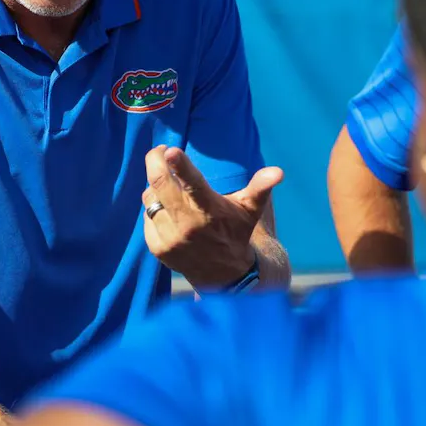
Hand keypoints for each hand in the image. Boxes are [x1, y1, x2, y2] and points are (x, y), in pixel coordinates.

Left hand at [141, 145, 283, 288]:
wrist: (224, 275)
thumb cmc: (236, 231)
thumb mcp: (250, 210)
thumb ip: (261, 188)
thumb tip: (278, 171)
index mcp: (210, 211)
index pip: (192, 185)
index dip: (179, 166)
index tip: (169, 150)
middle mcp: (188, 225)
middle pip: (160, 184)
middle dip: (154, 161)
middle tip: (158, 151)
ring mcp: (170, 238)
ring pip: (150, 197)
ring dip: (156, 186)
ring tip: (169, 186)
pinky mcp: (158, 248)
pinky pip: (147, 215)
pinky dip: (154, 207)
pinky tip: (168, 210)